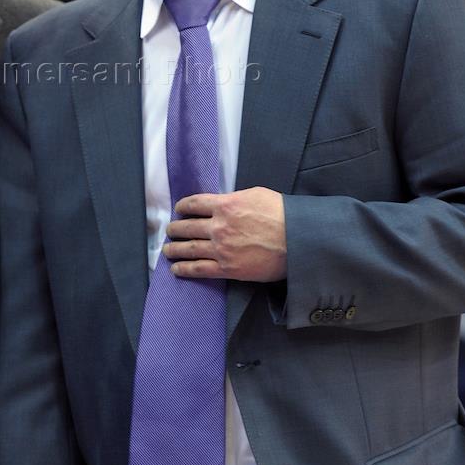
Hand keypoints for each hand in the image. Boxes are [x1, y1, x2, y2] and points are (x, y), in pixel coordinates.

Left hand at [163, 188, 286, 281]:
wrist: (298, 240)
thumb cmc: (281, 214)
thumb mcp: (255, 195)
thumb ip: (234, 199)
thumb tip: (223, 203)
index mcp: (225, 205)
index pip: (194, 204)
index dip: (183, 207)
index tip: (179, 210)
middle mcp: (218, 227)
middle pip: (187, 227)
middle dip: (174, 229)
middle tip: (169, 231)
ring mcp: (221, 249)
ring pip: (189, 249)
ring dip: (174, 249)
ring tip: (167, 250)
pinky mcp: (228, 268)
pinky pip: (199, 269)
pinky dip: (184, 269)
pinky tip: (176, 269)